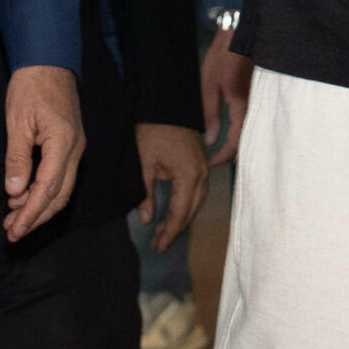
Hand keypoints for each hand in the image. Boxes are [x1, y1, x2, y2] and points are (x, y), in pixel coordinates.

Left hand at [1, 64, 84, 241]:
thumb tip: (16, 192)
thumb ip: (18, 159)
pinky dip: (44, 190)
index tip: (14, 230)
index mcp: (63, 143)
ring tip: (14, 217)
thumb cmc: (31, 86)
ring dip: (40, 206)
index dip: (30, 214)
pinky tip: (24, 194)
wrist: (49, 59)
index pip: (48, 189)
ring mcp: (77, 145)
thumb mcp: (17, 122)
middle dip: (36, 217)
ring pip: (63, 187)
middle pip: (60, 195)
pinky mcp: (71, 142)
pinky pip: (62, 174)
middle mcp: (76, 148)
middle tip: (12, 231)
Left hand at [134, 122, 210, 250]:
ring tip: (165, 232)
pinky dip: (187, 204)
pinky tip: (176, 211)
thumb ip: (145, 193)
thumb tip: (146, 220)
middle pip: (192, 210)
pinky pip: (198, 190)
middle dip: (176, 228)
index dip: (170, 231)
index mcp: (189, 175)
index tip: (158, 246)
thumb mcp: (143, 162)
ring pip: (197, 201)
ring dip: (182, 217)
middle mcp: (202, 174)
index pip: (181, 212)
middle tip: (159, 244)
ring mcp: (205, 167)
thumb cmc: (152, 130)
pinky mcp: (202, 162)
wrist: (167, 102)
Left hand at [201, 24, 252, 164]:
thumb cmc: (224, 55)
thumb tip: (210, 140)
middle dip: (230, 155)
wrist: (240, 31)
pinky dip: (242, 131)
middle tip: (212, 157)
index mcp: (241, 106)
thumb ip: (210, 113)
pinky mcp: (258, 95)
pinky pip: (252, 120)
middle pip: (246, 142)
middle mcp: (254, 107)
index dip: (222, 158)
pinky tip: (229, 130)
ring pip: (250, 132)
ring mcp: (258, 101)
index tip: (208, 162)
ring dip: (236, 144)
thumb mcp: (208, 84)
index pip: (235, 144)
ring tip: (217, 146)